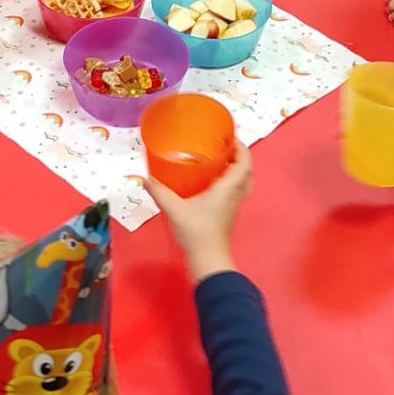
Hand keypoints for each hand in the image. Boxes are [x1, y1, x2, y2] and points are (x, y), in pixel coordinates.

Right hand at [144, 143, 250, 281]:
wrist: (208, 259)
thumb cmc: (196, 232)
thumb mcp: (174, 209)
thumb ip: (160, 192)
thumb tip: (146, 178)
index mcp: (228, 188)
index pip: (244, 162)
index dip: (241, 146)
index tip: (229, 135)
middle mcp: (235, 194)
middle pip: (247, 169)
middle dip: (239, 155)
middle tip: (224, 145)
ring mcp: (234, 205)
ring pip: (244, 181)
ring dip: (236, 168)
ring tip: (219, 159)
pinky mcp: (229, 213)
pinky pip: (236, 190)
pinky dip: (231, 180)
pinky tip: (212, 181)